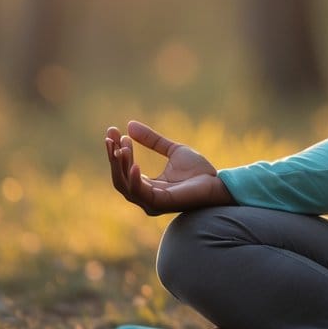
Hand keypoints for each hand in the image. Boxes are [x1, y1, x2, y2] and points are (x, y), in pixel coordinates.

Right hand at [105, 120, 235, 214]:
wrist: (217, 183)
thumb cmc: (198, 171)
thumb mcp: (173, 150)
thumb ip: (153, 140)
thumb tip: (129, 125)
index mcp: (147, 186)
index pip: (123, 169)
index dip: (116, 150)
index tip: (112, 130)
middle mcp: (145, 197)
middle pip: (118, 178)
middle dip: (113, 156)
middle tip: (110, 136)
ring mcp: (151, 202)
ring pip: (124, 185)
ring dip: (120, 164)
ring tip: (122, 145)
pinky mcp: (160, 203)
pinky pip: (140, 193)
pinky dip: (133, 179)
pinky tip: (133, 164)